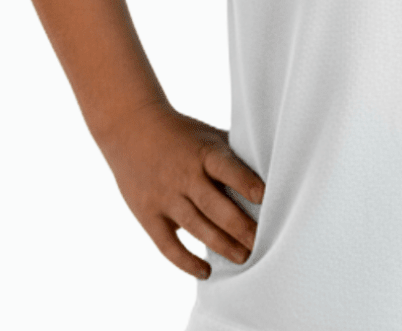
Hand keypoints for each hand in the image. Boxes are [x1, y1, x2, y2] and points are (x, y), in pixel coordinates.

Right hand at [96, 101, 266, 279]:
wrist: (132, 129)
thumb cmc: (182, 134)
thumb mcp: (208, 136)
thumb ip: (233, 155)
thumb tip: (269, 172)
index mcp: (203, 153)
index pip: (227, 168)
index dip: (246, 183)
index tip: (266, 198)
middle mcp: (184, 176)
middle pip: (215, 206)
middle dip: (241, 227)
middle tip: (263, 242)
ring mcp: (165, 197)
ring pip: (196, 227)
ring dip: (222, 245)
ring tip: (245, 258)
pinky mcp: (148, 215)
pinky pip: (168, 245)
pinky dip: (187, 261)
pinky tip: (206, 271)